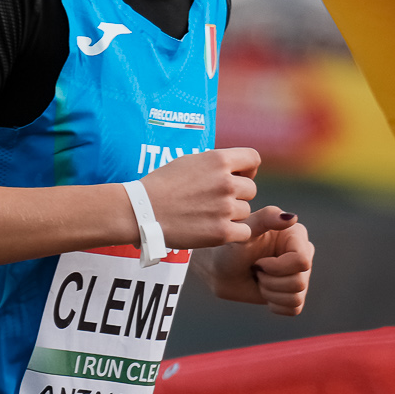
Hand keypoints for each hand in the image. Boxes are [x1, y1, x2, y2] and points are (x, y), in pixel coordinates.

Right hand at [141, 147, 258, 248]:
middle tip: (216, 202)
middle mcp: (226, 182)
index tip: (238, 177)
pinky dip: (234, 233)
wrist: (141, 211)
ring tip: (208, 216)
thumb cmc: (161, 186)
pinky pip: (244, 232)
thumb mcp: (189, 162)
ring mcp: (225, 208)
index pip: (253, 159)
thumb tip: (235, 168)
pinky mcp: (221, 232)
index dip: (248, 169)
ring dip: (232, 215)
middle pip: (250, 189)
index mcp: (218, 160)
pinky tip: (216, 230)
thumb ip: (215, 164)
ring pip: (246, 211)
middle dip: (237, 195)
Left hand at [197, 206, 313, 314]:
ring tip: (258, 279)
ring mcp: (301, 274)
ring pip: (296, 297)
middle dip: (270, 281)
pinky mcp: (295, 293)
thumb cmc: (230, 247)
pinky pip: (294, 308)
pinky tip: (263, 291)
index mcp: (297, 235)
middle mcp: (304, 254)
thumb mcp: (244, 230)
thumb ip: (264, 218)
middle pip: (299, 282)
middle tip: (256, 270)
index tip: (258, 261)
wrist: (220, 268)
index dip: (277, 267)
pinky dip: (275, 304)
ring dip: (270, 292)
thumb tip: (291, 218)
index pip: (301, 262)